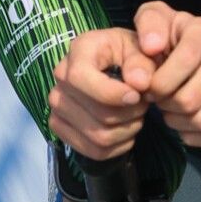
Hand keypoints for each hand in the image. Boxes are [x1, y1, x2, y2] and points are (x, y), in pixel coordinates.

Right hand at [50, 25, 151, 160]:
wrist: (116, 67)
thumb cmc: (128, 57)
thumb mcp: (141, 50)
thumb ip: (143, 63)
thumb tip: (140, 83)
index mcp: (79, 50)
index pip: (80, 78)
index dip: (111, 94)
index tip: (136, 96)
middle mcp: (61, 77)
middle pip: (98, 114)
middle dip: (130, 114)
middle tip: (142, 104)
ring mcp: (57, 105)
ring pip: (99, 136)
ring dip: (127, 131)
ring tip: (135, 115)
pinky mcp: (60, 126)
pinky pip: (94, 151)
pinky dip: (118, 147)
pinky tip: (126, 131)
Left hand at [131, 1, 200, 151]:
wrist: (200, 58)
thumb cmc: (170, 42)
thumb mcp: (153, 22)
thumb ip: (147, 27)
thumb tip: (152, 47)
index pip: (186, 60)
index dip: (161, 82)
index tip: (150, 86)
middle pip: (190, 99)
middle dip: (166, 106)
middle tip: (160, 100)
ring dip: (179, 124)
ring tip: (171, 112)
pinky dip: (198, 139)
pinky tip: (186, 128)